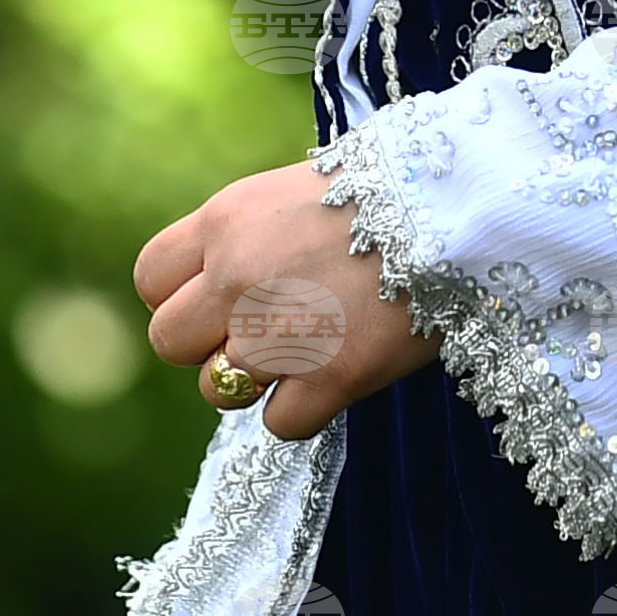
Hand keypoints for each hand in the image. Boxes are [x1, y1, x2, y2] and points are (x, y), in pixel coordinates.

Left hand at [135, 158, 433, 443]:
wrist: (465, 207)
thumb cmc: (391, 191)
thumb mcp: (298, 190)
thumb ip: (250, 238)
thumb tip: (225, 281)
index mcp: (226, 220)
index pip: (151, 278)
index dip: (181, 296)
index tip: (218, 298)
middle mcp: (236, 277)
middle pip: (169, 341)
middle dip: (208, 343)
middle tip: (261, 331)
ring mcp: (277, 333)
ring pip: (218, 390)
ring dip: (257, 378)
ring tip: (310, 348)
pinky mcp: (329, 378)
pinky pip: (280, 424)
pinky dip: (307, 409)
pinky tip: (340, 373)